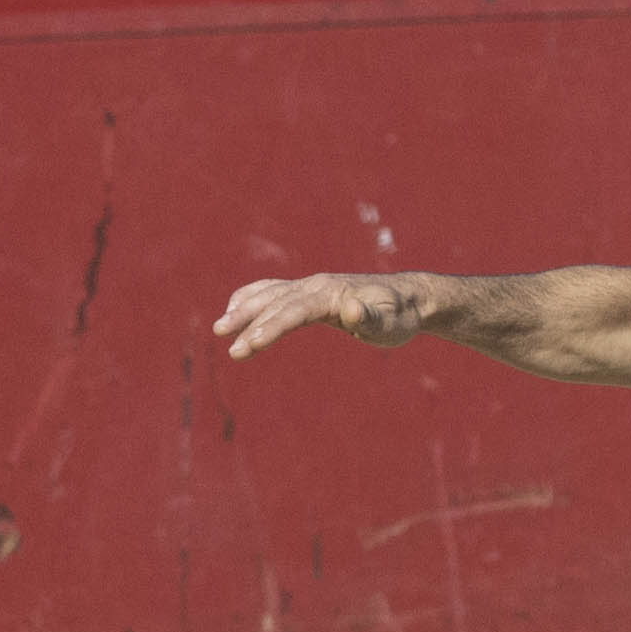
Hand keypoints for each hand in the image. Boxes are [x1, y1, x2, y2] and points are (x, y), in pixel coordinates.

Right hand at [218, 267, 446, 360]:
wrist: (409, 298)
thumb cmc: (400, 315)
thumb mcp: (391, 322)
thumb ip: (370, 318)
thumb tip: (351, 309)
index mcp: (332, 293)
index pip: (294, 311)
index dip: (271, 328)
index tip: (249, 345)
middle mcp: (317, 285)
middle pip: (276, 302)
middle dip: (249, 322)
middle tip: (228, 344)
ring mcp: (312, 287)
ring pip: (270, 294)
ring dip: (244, 309)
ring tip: (220, 328)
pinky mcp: (311, 293)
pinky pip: (275, 291)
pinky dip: (252, 297)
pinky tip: (236, 308)